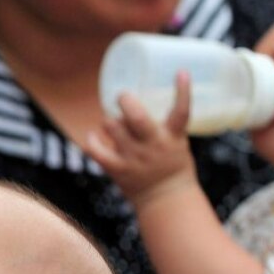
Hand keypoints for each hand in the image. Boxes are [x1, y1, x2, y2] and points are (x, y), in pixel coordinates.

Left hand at [85, 72, 197, 206]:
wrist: (166, 201)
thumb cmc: (172, 165)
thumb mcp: (178, 142)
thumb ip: (163, 122)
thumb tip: (144, 94)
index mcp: (173, 138)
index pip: (182, 112)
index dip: (182, 91)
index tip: (181, 72)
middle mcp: (153, 146)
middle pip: (137, 118)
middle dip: (126, 101)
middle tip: (123, 96)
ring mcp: (134, 158)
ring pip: (113, 128)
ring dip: (109, 120)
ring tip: (112, 122)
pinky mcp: (118, 170)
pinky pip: (96, 151)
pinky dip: (91, 140)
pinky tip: (93, 134)